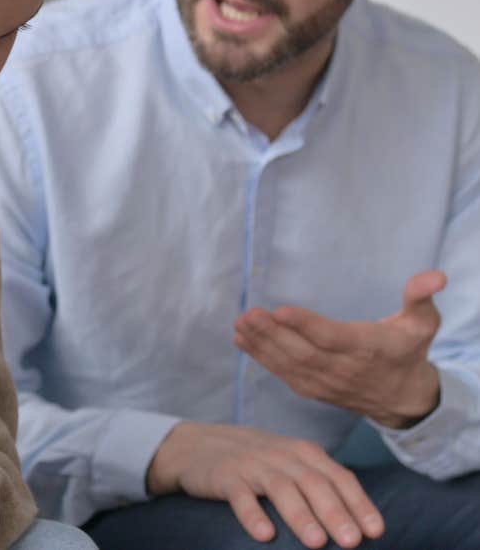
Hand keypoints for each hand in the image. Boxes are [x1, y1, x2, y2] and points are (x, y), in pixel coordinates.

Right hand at [146, 422, 383, 547]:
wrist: (198, 446)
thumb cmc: (256, 463)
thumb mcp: (290, 465)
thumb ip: (319, 485)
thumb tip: (359, 527)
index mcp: (303, 453)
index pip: (338, 476)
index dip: (358, 503)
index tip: (375, 532)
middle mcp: (280, 455)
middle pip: (312, 482)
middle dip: (334, 512)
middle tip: (351, 543)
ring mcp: (251, 464)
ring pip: (280, 487)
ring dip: (300, 515)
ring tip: (316, 543)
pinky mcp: (225, 475)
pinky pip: (240, 494)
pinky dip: (253, 514)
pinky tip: (264, 535)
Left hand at [234, 270, 445, 427]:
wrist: (403, 399)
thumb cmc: (407, 350)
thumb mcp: (422, 324)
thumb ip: (420, 298)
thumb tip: (435, 275)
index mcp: (366, 349)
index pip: (331, 338)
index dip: (306, 325)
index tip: (280, 310)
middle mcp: (342, 368)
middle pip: (302, 352)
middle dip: (272, 334)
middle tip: (248, 314)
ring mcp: (324, 382)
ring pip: (289, 364)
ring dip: (261, 344)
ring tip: (239, 324)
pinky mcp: (312, 388)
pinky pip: (284, 374)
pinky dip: (261, 359)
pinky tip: (241, 341)